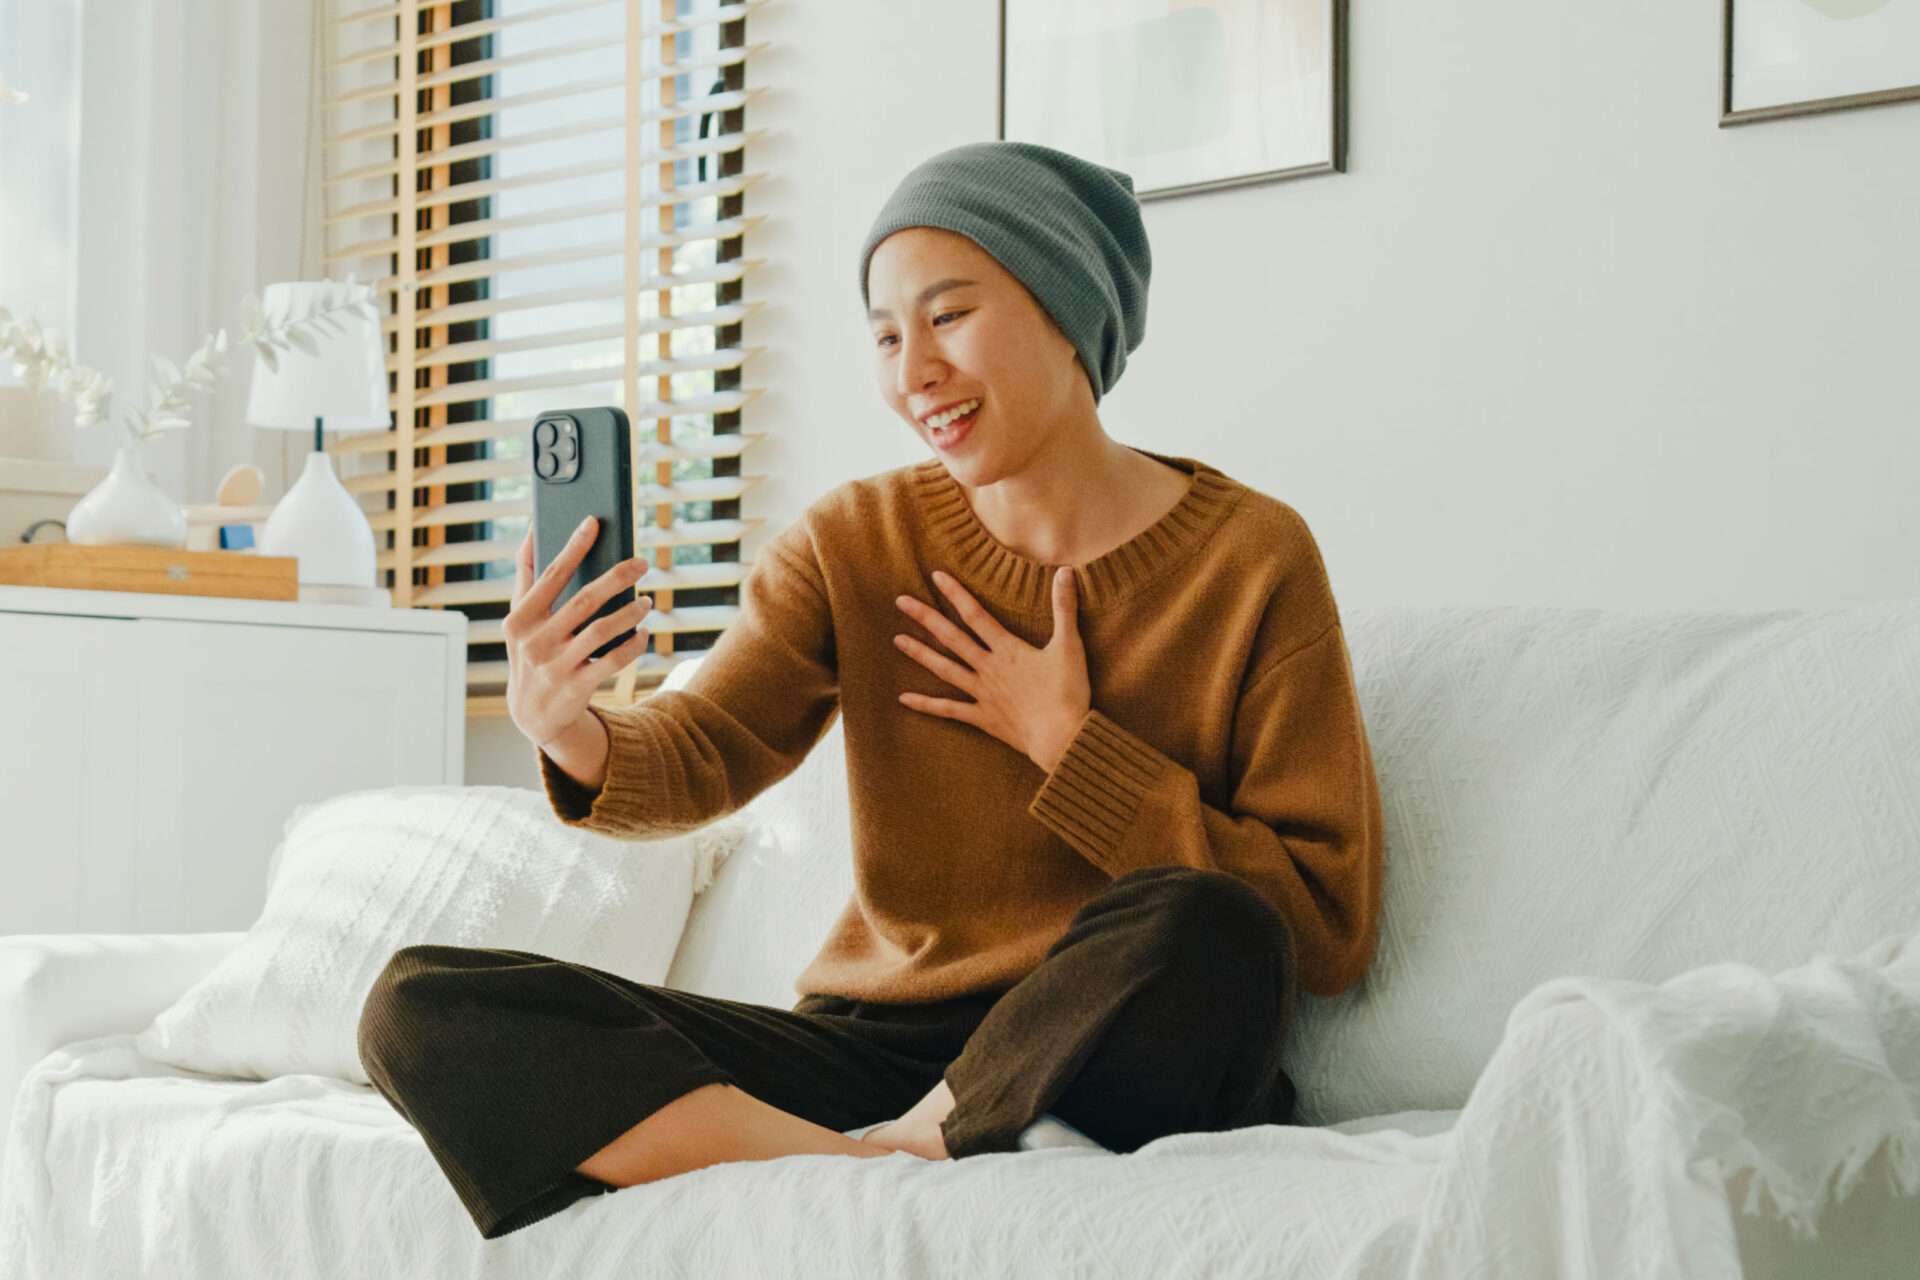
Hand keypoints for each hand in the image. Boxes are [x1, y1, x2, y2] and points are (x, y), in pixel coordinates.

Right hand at [503, 516, 652, 748]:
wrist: (533, 713)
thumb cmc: (530, 652)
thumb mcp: (519, 619)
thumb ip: (525, 576)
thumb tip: (530, 530)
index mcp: (520, 618)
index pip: (551, 574)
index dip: (573, 546)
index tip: (594, 522)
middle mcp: (535, 641)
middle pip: (585, 600)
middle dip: (617, 576)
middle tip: (641, 562)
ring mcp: (556, 666)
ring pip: (604, 630)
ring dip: (631, 612)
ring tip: (646, 600)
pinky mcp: (577, 687)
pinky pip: (614, 660)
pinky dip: (634, 643)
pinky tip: (643, 632)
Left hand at [893, 567, 1090, 772]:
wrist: (1061, 737)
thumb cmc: (1067, 692)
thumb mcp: (1070, 645)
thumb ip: (1065, 607)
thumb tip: (1066, 571)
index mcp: (1007, 650)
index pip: (975, 615)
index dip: (956, 594)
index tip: (936, 577)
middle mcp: (988, 668)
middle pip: (951, 638)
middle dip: (925, 618)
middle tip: (900, 602)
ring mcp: (982, 693)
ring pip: (945, 669)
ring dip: (920, 654)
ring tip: (897, 640)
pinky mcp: (982, 718)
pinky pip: (948, 710)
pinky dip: (926, 704)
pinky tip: (903, 699)